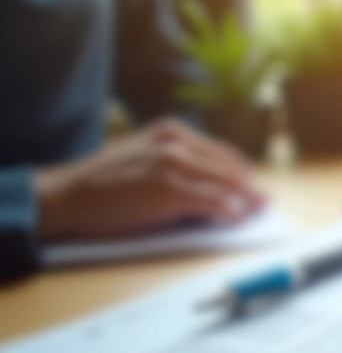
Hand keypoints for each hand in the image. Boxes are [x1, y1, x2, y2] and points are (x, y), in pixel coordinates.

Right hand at [33, 118, 265, 239]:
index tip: (254, 185)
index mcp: (171, 131)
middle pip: (229, 165)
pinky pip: (211, 202)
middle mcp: (175, 142)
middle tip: (265, 201)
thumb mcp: (143, 159)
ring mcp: (172, 165)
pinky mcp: (168, 190)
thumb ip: (175, 163)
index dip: (241, 171)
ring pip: (225, 183)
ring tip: (256, 212)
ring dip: (245, 200)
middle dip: (250, 186)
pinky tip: (234, 221)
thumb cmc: (101, 184)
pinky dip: (228, 212)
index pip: (221, 151)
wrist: (65, 196)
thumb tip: (210, 186)